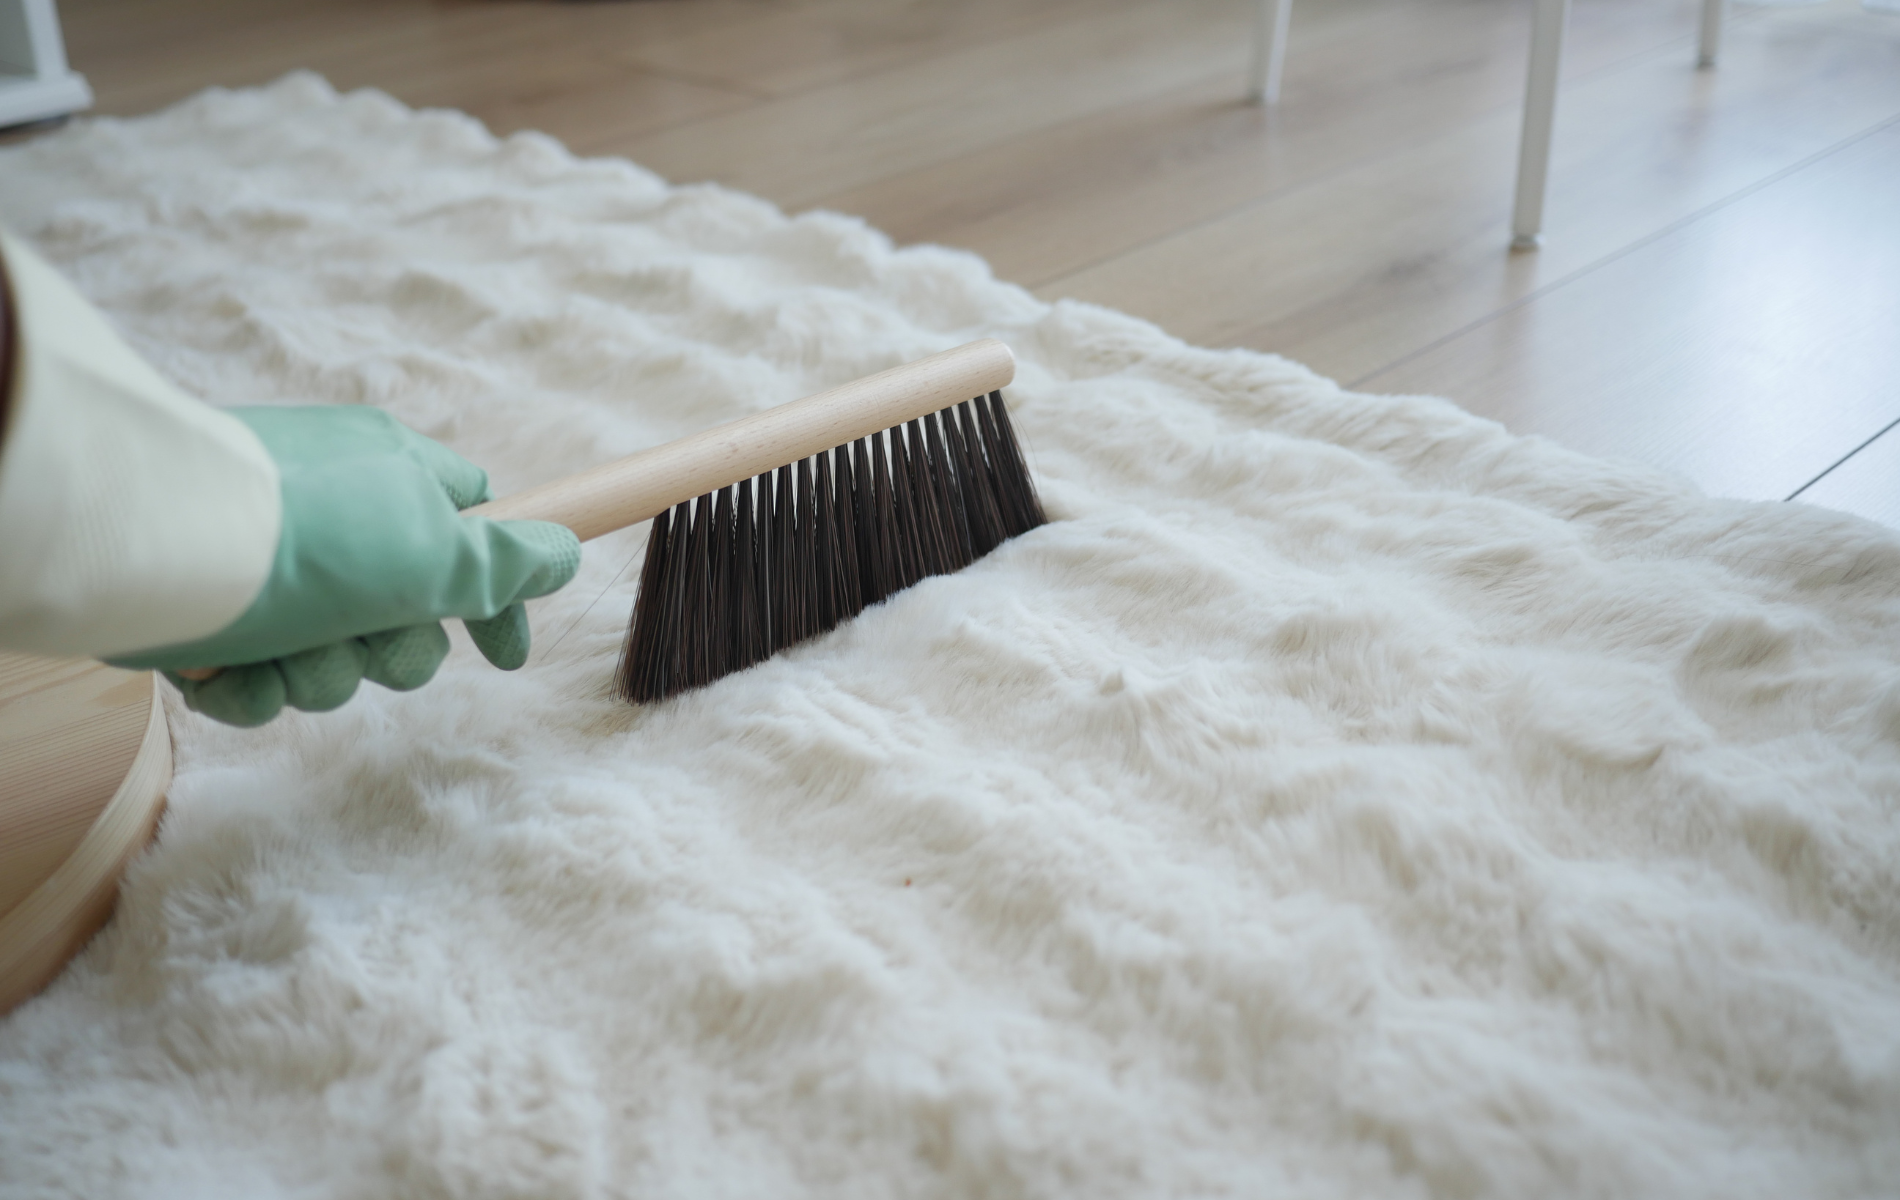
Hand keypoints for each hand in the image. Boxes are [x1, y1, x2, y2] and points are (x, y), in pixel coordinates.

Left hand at [108, 407, 580, 726]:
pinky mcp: (212, 606)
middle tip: (366, 636)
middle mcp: (340, 514)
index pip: (479, 532)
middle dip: (389, 649)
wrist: (147, 544)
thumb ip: (508, 561)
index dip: (497, 601)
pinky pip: (262, 673)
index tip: (507, 658)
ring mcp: (273, 562)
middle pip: (408, 616)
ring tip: (281, 653)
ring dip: (315, 674)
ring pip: (333, 657)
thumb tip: (563, 553)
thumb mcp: (435, 549)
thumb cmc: (309, 537)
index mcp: (399, 476)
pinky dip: (250, 686)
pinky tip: (229, 671)